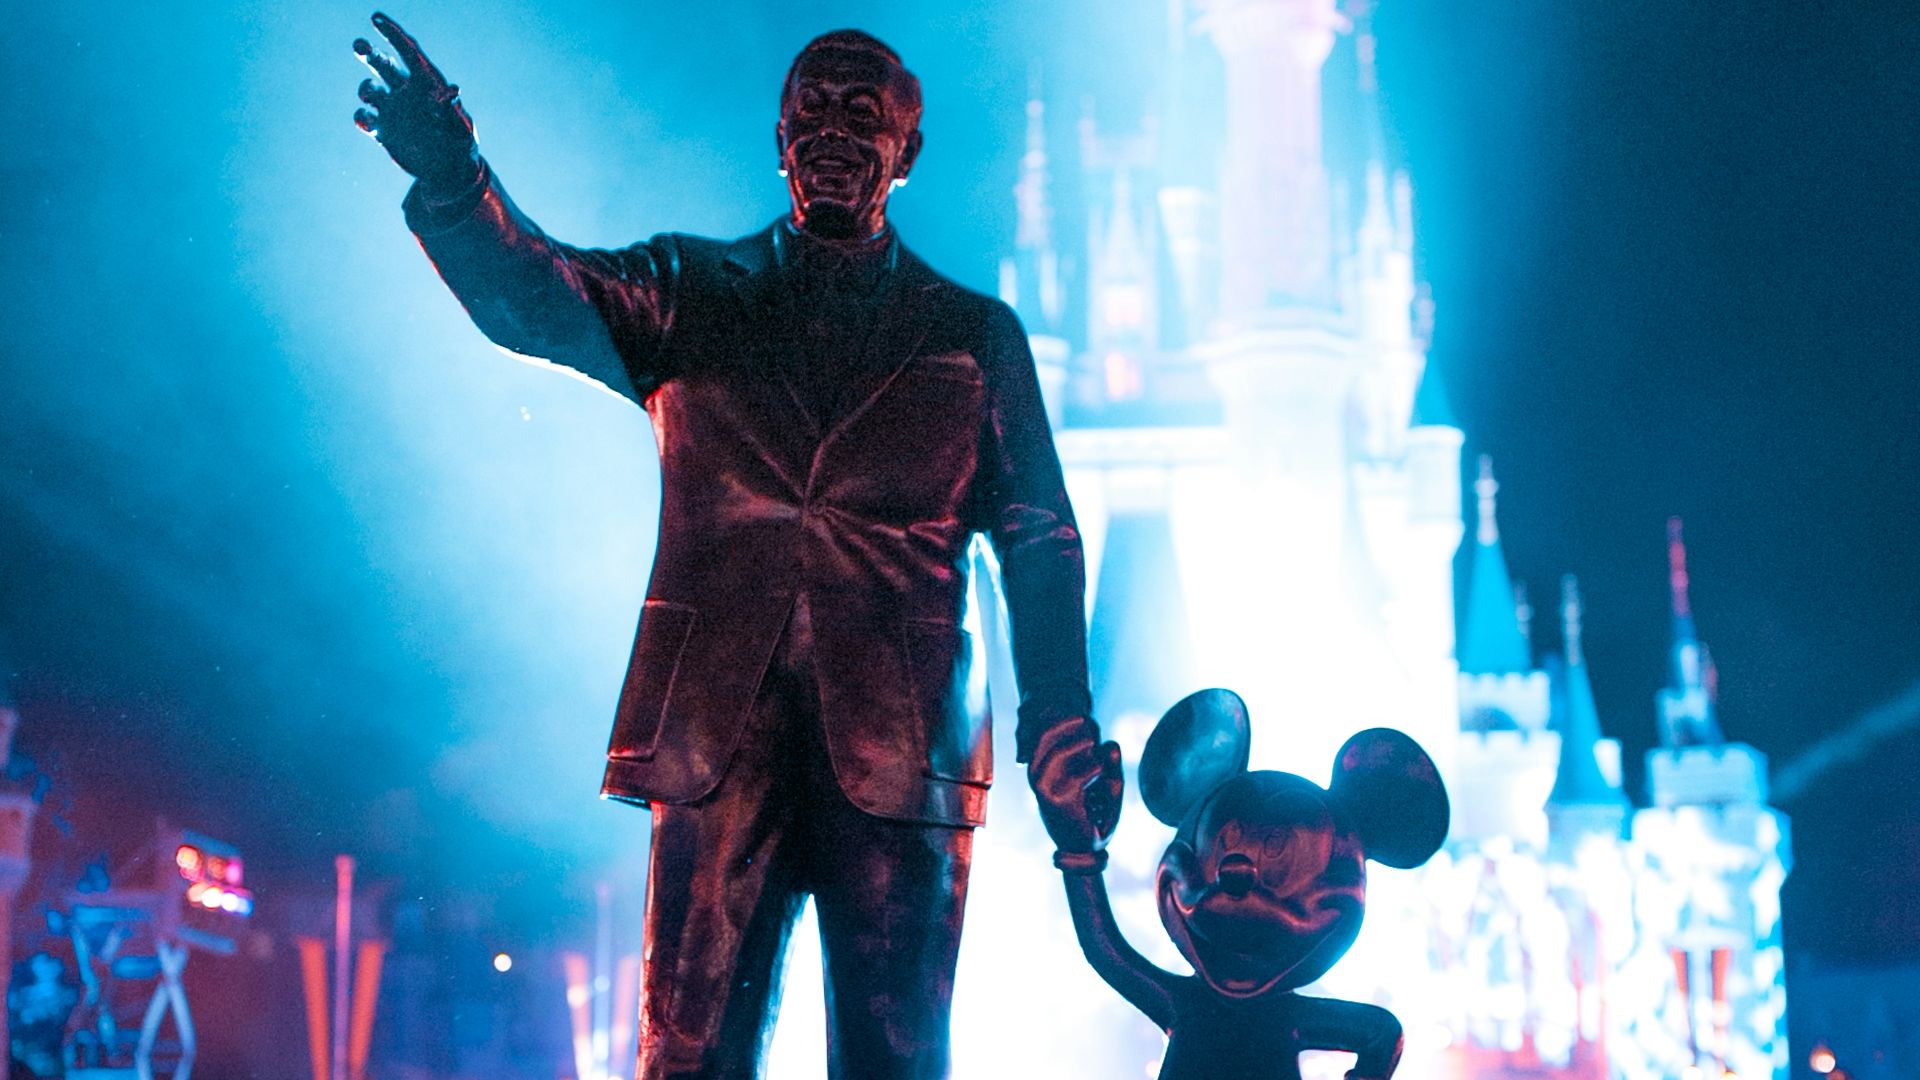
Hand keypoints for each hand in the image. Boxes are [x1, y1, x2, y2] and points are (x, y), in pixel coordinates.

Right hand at [352, 12, 479, 190]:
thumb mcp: (462, 130)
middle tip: (359, 46)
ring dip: (365, 89)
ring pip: (369, 89)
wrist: (449, 172)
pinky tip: (366, 122)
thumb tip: (453, 92)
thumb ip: (455, 112)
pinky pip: (366, 119)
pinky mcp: (382, 130)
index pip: (407, 51)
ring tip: (369, 95)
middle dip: (368, 53)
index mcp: (426, 83)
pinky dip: (362, 118)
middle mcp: (404, 91)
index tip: (376, 18)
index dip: (393, 34)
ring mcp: (391, 110)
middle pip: (382, 64)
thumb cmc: (461, 145)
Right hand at [1027, 718, 1123, 853]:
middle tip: (1094, 736)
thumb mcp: (1106, 783)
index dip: (1067, 719)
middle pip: (1051, 734)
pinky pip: (1081, 774)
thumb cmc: (1095, 814)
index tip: (1086, 719)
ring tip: (1097, 759)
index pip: (1045, 730)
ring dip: (1087, 750)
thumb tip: (1112, 744)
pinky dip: (1096, 772)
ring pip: (1066, 751)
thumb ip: (1110, 762)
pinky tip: (1100, 776)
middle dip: (1078, 731)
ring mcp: (1044, 788)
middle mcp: (1037, 775)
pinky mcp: (1058, 800)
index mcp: (1041, 766)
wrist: (1087, 848)